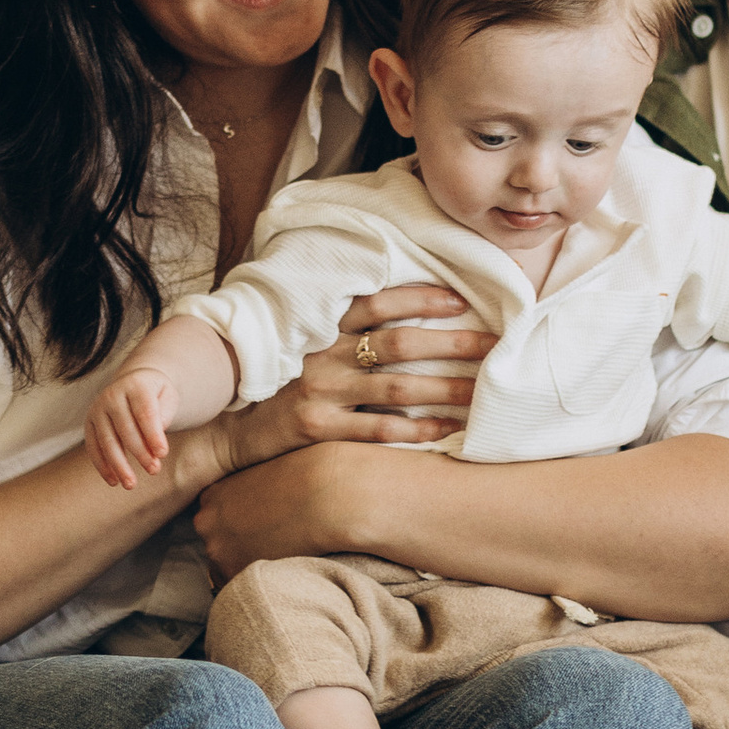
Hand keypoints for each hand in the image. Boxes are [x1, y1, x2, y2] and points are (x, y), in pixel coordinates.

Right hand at [87, 367, 176, 491]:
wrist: (132, 380)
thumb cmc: (155, 394)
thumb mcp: (167, 396)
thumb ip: (163, 415)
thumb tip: (154, 442)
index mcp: (135, 386)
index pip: (144, 412)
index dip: (153, 434)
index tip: (162, 454)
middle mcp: (112, 395)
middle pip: (126, 429)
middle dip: (140, 452)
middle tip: (154, 470)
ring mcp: (97, 408)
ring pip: (107, 441)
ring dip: (119, 465)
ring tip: (131, 484)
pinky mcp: (89, 422)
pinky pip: (93, 446)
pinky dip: (102, 466)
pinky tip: (113, 481)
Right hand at [295, 283, 487, 435]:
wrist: (233, 426)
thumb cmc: (282, 380)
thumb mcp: (307, 345)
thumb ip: (346, 331)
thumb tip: (405, 318)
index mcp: (323, 327)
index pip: (378, 303)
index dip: (420, 299)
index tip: (460, 302)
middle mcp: (322, 355)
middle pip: (398, 344)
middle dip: (452, 344)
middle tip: (495, 346)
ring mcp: (320, 392)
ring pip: (396, 389)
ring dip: (445, 390)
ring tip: (482, 394)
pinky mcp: (318, 430)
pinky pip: (378, 430)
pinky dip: (416, 429)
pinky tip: (447, 429)